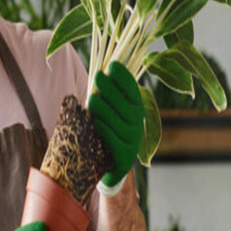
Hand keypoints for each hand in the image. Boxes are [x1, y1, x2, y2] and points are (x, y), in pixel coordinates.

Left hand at [88, 61, 144, 189]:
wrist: (109, 166)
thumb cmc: (105, 130)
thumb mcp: (108, 110)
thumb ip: (106, 94)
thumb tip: (98, 71)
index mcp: (136, 108)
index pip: (133, 91)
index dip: (124, 78)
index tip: (113, 65)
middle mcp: (138, 123)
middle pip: (126, 104)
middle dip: (112, 89)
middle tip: (98, 77)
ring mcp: (133, 140)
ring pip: (119, 122)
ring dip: (105, 109)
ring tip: (92, 99)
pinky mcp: (125, 156)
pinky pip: (115, 140)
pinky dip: (105, 130)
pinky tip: (96, 122)